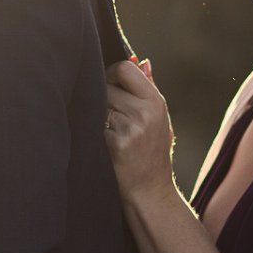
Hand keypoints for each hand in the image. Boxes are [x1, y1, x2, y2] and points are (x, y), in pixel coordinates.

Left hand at [104, 57, 174, 200]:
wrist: (150, 192)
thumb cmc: (153, 153)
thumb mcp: (159, 120)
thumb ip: (149, 88)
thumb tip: (140, 60)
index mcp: (156, 102)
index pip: (124, 68)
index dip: (112, 74)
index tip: (110, 85)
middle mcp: (144, 113)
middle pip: (105, 85)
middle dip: (102, 97)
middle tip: (110, 115)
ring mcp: (129, 129)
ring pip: (96, 105)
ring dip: (97, 116)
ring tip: (111, 132)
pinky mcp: (114, 144)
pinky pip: (93, 126)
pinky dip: (94, 133)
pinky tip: (105, 146)